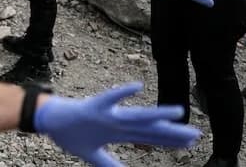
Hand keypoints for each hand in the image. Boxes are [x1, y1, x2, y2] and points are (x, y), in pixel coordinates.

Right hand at [35, 82, 199, 166]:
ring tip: (178, 113)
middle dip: (172, 133)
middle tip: (196, 135)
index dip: (169, 141)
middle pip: (149, 129)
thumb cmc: (70, 134)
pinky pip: (110, 98)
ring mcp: (107, 114)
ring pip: (137, 115)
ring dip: (157, 115)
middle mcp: (117, 122)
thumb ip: (110, 164)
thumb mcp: (92, 156)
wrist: (49, 120)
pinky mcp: (93, 106)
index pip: (149, 138)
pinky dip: (122, 93)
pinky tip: (137, 87)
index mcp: (118, 133)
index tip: (189, 143)